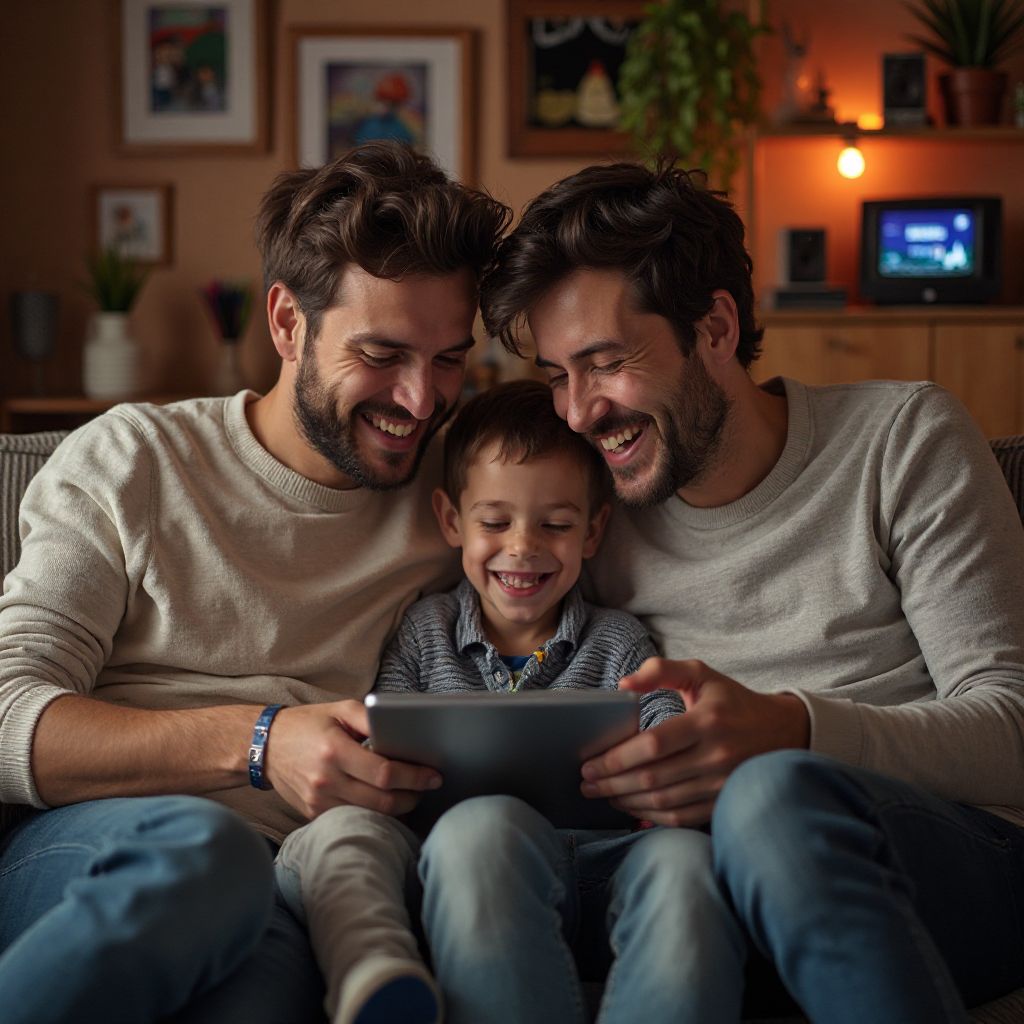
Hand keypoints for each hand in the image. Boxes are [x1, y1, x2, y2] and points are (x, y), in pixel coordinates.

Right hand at [264, 700, 441, 819]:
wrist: (264, 746)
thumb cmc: (307, 724)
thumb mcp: (340, 709)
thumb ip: (371, 717)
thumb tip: (403, 729)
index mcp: (335, 750)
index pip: (384, 773)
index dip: (414, 777)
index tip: (433, 776)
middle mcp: (326, 780)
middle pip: (382, 801)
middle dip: (412, 797)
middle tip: (426, 787)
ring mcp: (318, 802)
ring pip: (369, 816)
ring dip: (396, 809)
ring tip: (410, 795)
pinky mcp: (313, 814)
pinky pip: (352, 819)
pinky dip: (373, 815)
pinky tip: (385, 803)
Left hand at [580, 658, 809, 826]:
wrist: (783, 732)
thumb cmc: (732, 701)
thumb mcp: (701, 674)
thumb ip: (661, 670)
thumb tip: (623, 684)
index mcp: (707, 721)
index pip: (653, 745)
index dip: (617, 757)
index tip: (589, 763)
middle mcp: (716, 755)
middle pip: (653, 777)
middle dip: (612, 783)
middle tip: (585, 783)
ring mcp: (722, 784)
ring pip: (664, 801)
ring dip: (626, 802)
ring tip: (602, 795)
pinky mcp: (724, 802)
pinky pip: (681, 817)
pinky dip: (651, 816)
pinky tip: (631, 809)